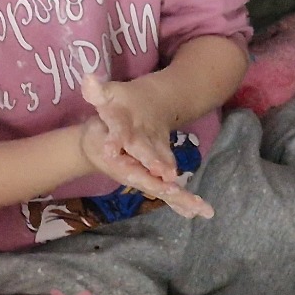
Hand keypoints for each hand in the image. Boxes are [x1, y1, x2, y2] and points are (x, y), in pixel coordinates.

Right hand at [79, 75, 213, 218]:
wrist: (93, 149)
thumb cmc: (97, 128)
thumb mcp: (96, 108)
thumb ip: (96, 95)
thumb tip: (89, 81)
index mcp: (120, 161)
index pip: (135, 167)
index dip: (152, 170)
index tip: (168, 179)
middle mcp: (133, 174)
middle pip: (156, 186)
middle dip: (175, 195)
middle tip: (195, 205)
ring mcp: (142, 179)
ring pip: (165, 192)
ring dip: (184, 202)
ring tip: (205, 211)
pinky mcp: (150, 180)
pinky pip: (167, 193)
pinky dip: (182, 203)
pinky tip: (199, 213)